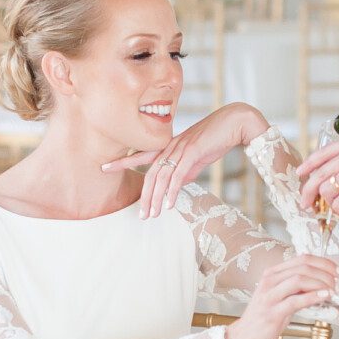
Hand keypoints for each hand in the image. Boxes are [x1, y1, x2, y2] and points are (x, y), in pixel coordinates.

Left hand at [103, 103, 265, 217]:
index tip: (104, 167)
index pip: (141, 155)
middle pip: (150, 173)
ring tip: (152, 215)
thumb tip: (175, 186)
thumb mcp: (196, 158)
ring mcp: (180, 148)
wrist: (234, 124)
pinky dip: (172, 191)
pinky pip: (178, 175)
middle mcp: (171, 146)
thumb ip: (184, 171)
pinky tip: (169, 204)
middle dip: (144, 195)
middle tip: (140, 214)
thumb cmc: (216, 139)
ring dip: (156, 198)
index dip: (123, 161)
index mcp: (169, 146)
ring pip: (162, 177)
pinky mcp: (192, 152)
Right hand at [227, 252, 338, 338]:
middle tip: (337, 282)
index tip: (338, 271)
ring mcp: (269, 296)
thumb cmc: (264, 319)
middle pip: (303, 267)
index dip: (324, 262)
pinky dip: (313, 296)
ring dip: (320, 284)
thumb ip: (297, 289)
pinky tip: (324, 297)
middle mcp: (269, 281)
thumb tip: (322, 284)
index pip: (302, 259)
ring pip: (299, 279)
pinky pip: (295, 300)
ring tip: (332, 291)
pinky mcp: (272, 313)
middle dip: (325, 272)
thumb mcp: (281, 298)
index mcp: (272, 274)